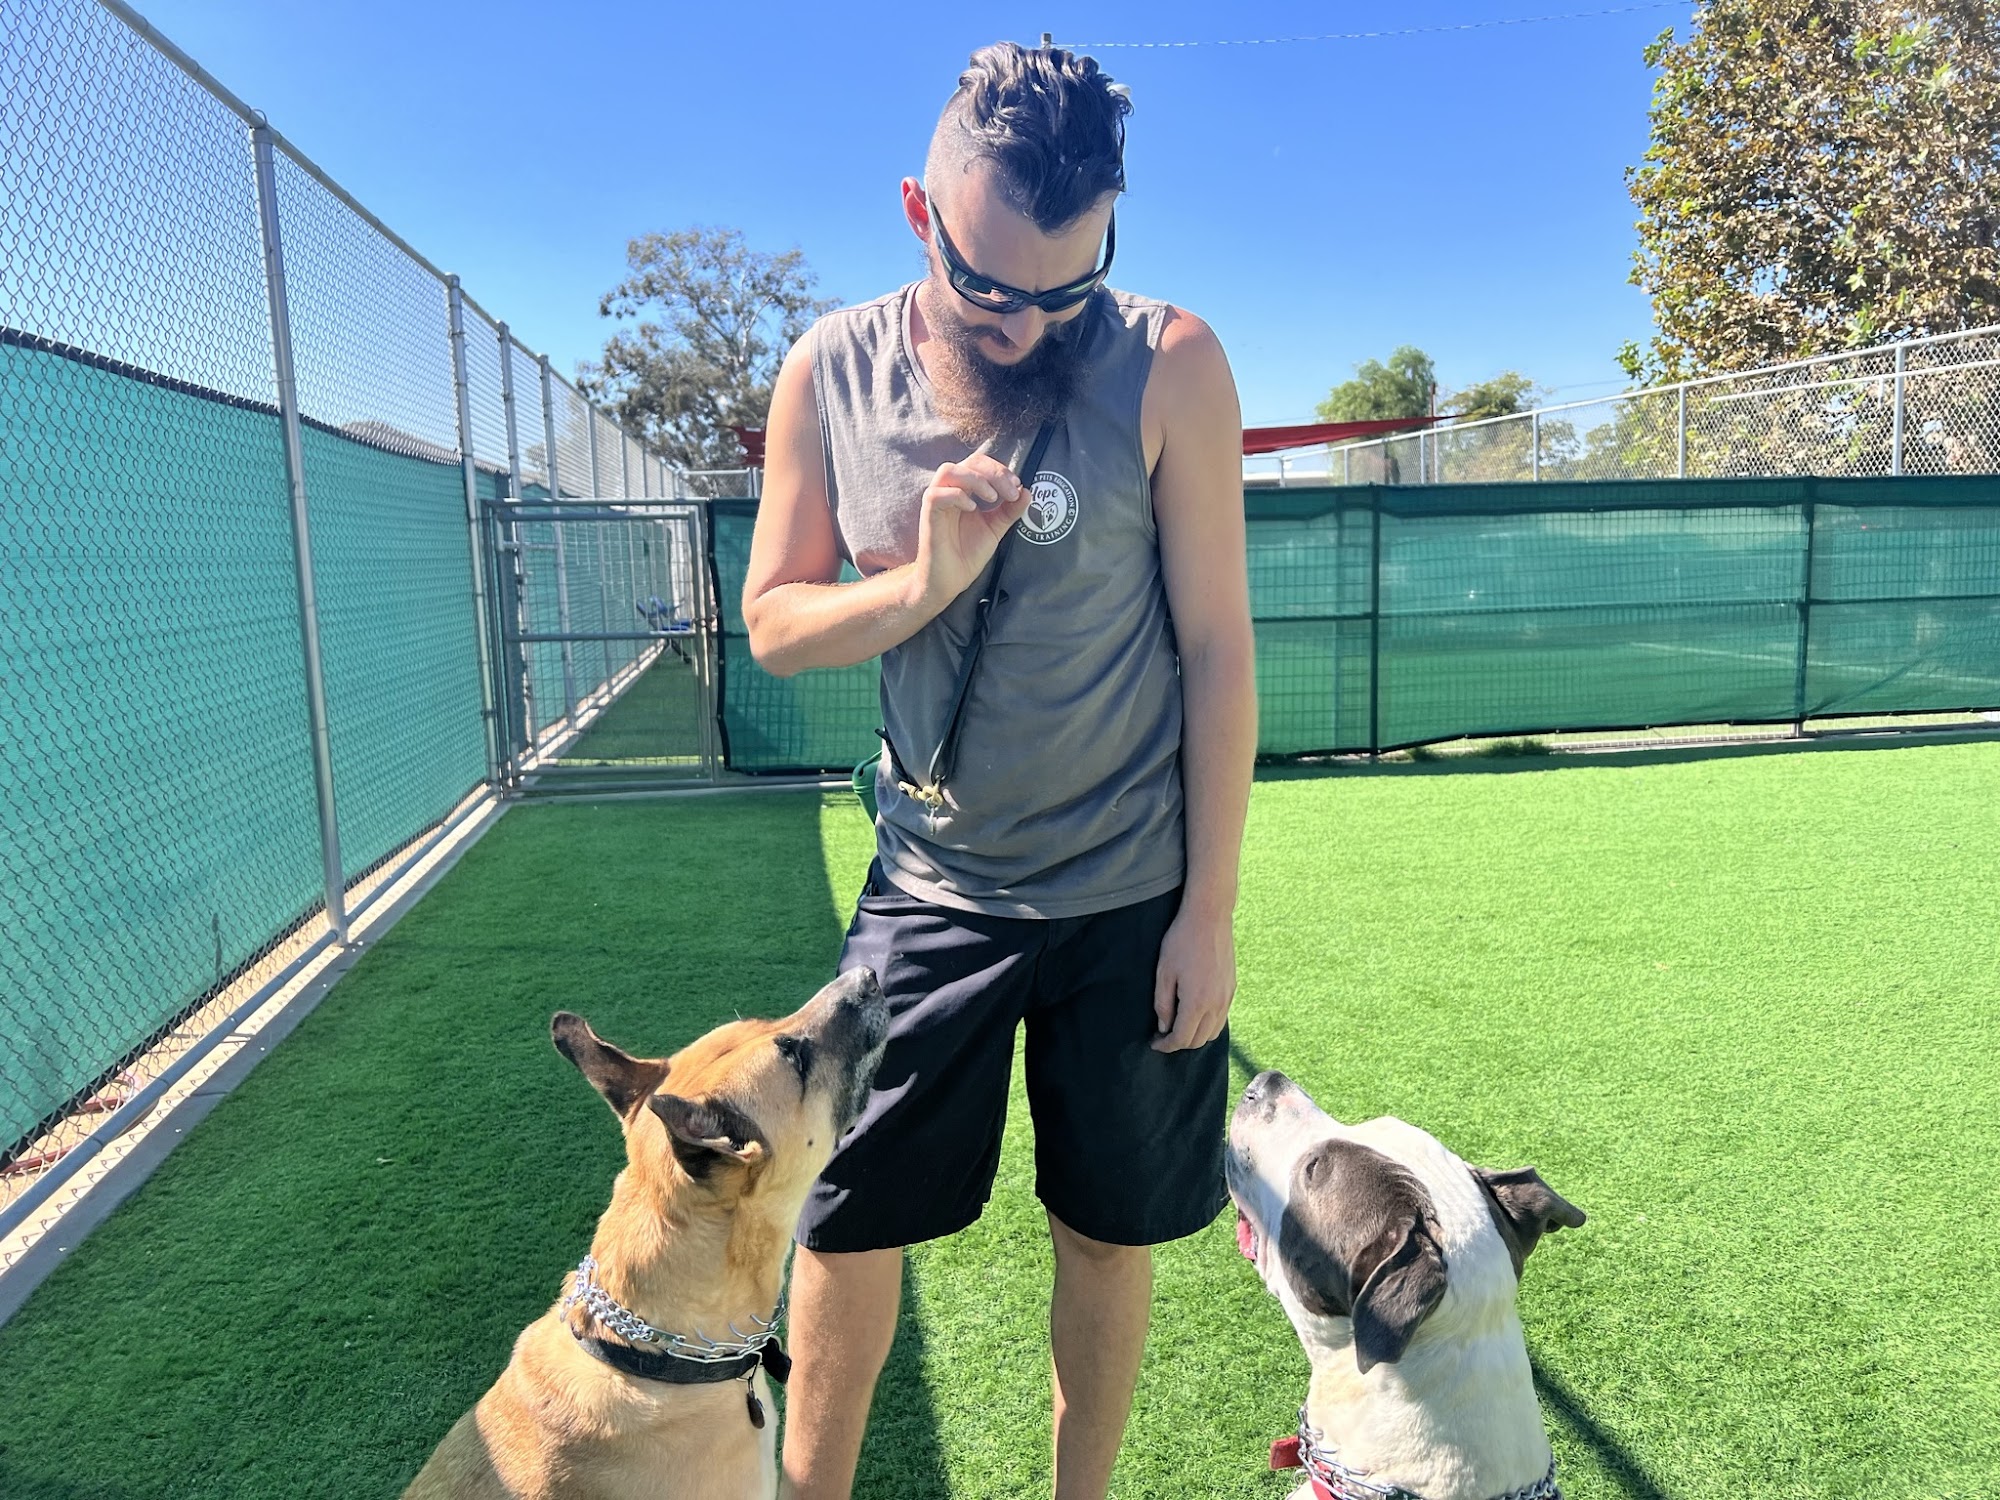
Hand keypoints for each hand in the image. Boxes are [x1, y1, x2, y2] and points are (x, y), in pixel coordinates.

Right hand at [911, 451, 1032, 611]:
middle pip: (968, 462)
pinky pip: (936, 494)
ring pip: (949, 471)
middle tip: (1011, 491)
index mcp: (964, 490)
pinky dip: (957, 496)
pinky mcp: (928, 516)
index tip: (1017, 486)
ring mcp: (937, 502)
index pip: (980, 464)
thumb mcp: (995, 528)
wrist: (950, 581)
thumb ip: (1010, 511)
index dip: (1000, 470)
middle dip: (994, 472)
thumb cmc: (967, 554)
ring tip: (992, 498)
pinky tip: (972, 509)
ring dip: (975, 479)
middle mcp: (949, 491)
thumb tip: (1028, 492)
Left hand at [1152, 905, 1235, 1051]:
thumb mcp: (1164, 972)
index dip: (1166, 1045)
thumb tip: (1164, 1026)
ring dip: (1195, 1036)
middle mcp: (1216, 1004)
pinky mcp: (1232, 989)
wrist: (1209, 917)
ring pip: (1213, 1032)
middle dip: (1180, 1043)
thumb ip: (1162, 1004)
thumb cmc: (1181, 941)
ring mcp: (1227, 997)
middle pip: (1199, 1040)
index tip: (1155, 1043)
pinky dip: (1208, 1025)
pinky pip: (1221, 1018)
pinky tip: (1194, 1014)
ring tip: (1179, 1025)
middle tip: (1163, 1035)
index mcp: (1197, 1002)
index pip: (1182, 1038)